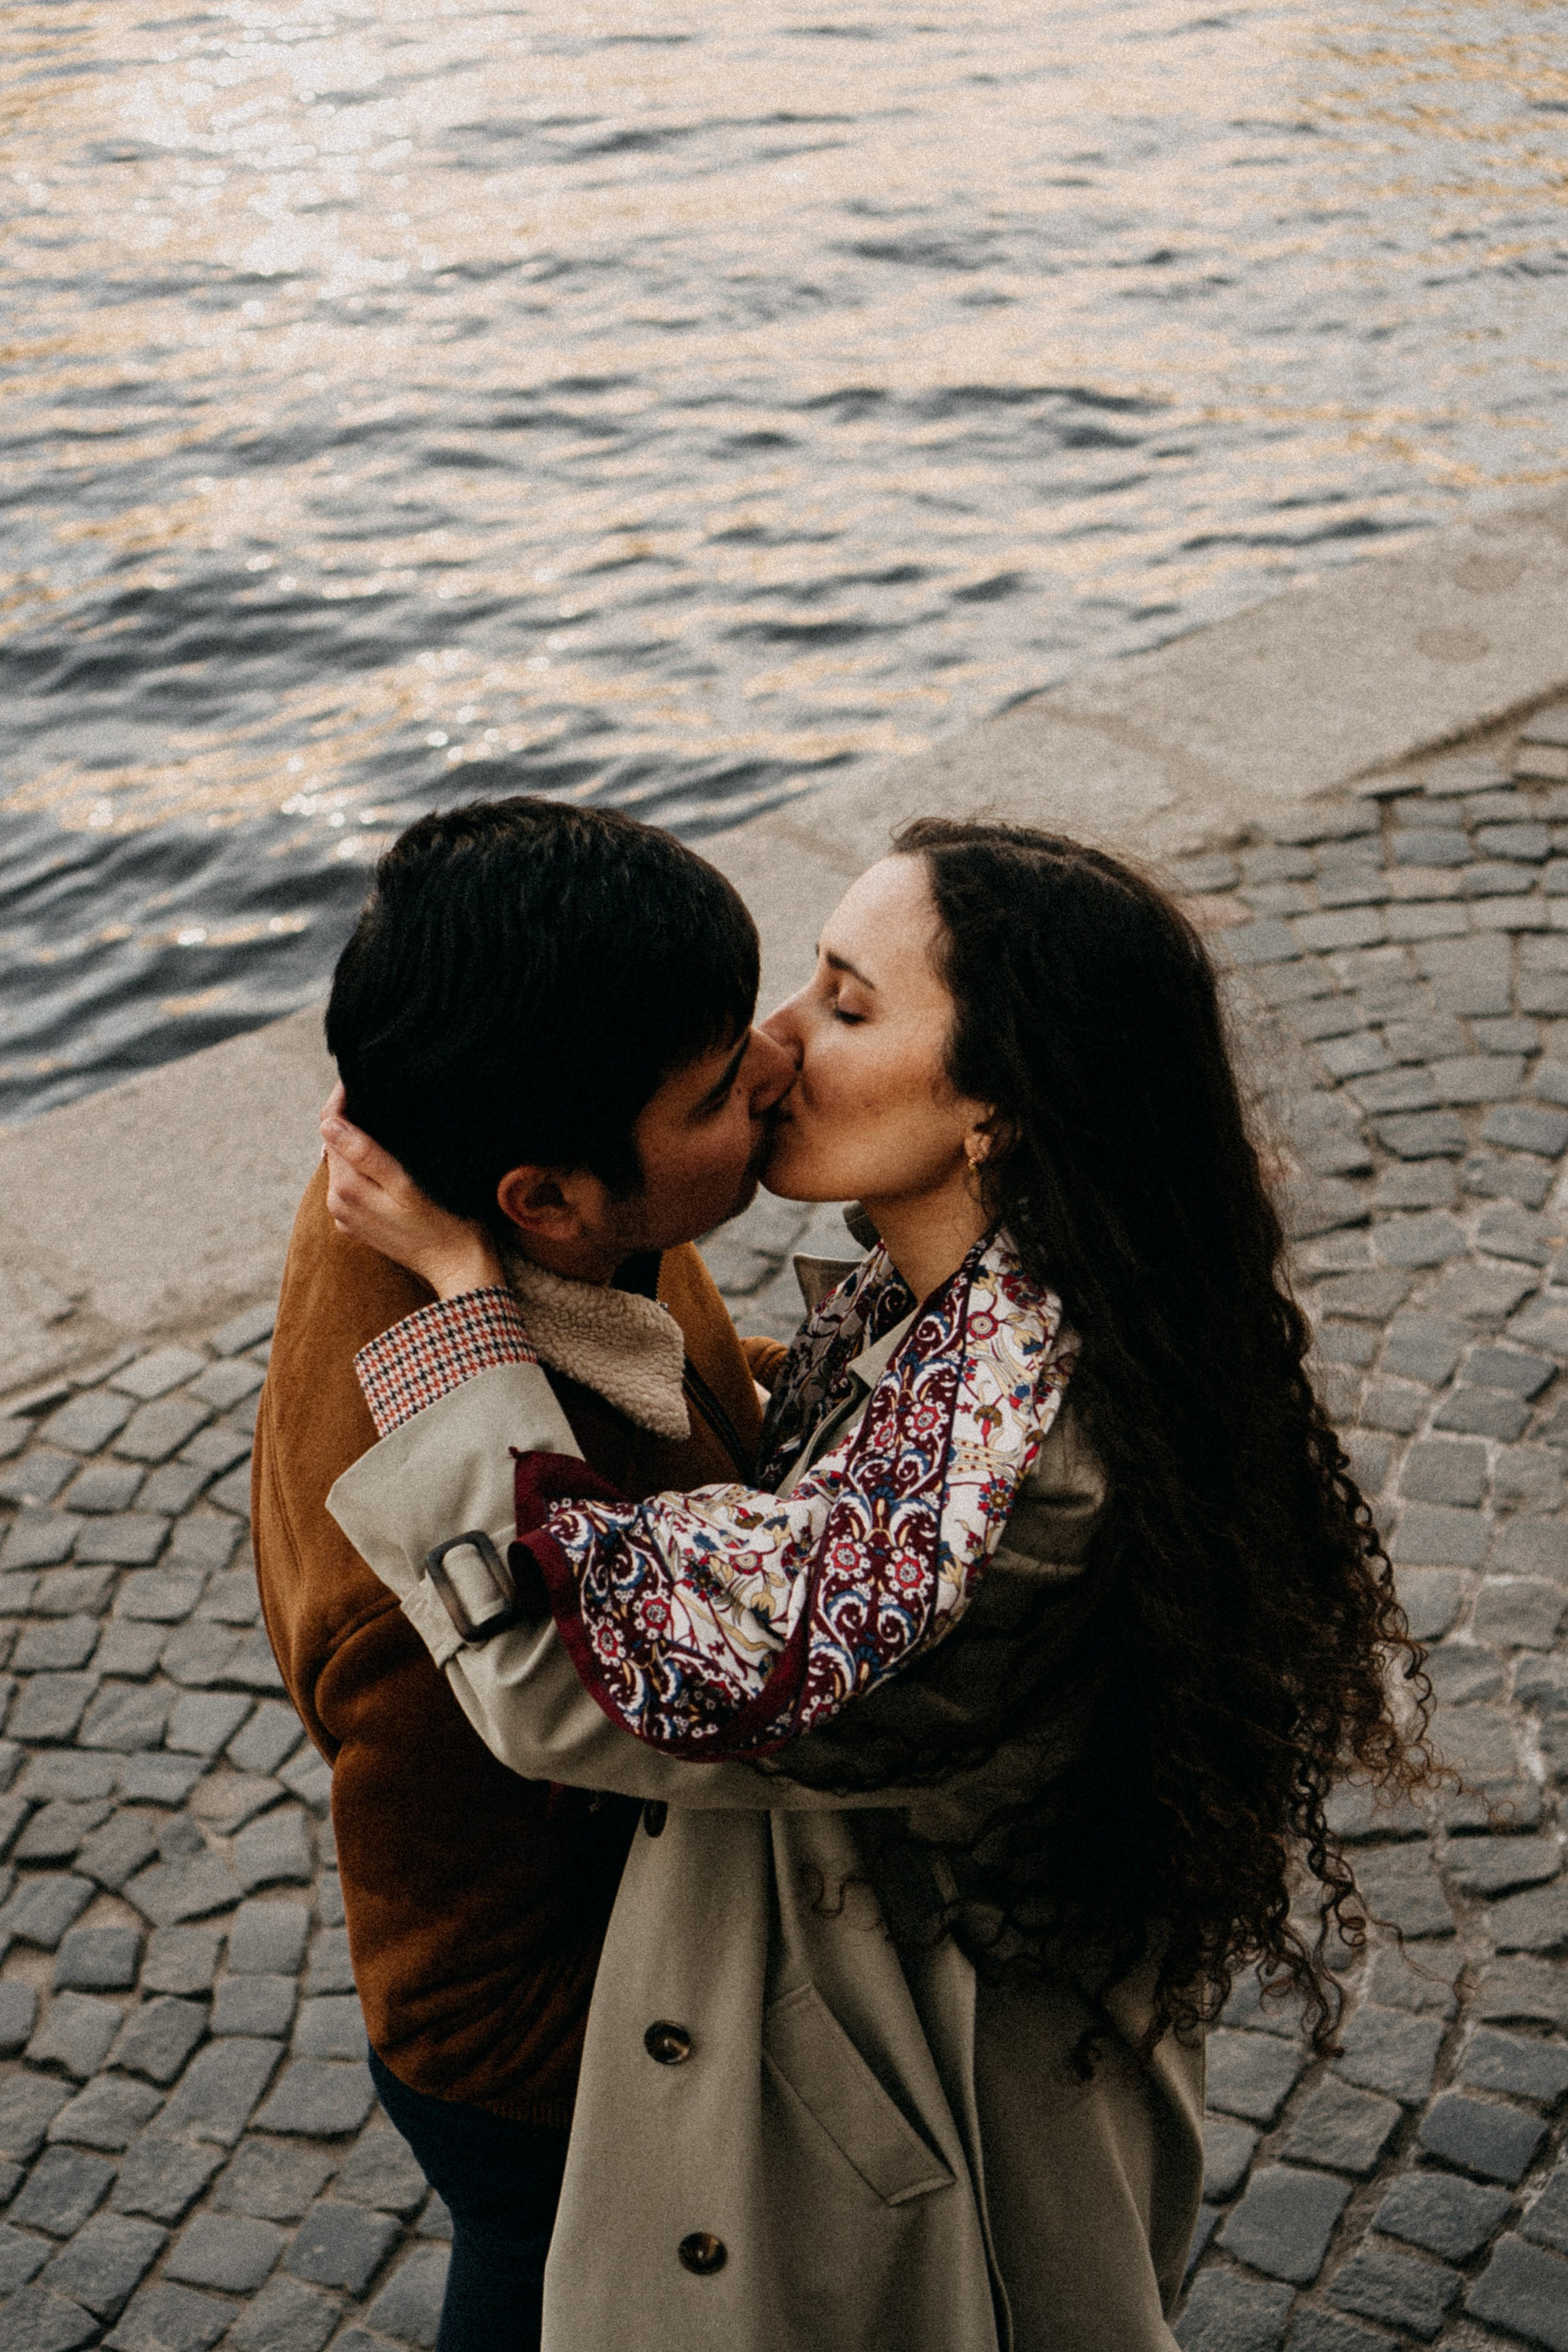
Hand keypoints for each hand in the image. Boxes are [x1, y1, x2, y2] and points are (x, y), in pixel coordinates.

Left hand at [320, 1083, 503, 1299]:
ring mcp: (347, 1215)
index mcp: (346, 1187)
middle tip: (379, 1092)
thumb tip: (329, 1122)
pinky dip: (366, 1165)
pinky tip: (391, 1158)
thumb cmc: (444, 1224)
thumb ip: (365, 1154)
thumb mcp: (406, 1185)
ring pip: (344, 1162)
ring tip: (387, 1119)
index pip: (330, 1126)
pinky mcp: (360, 1223)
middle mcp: (337, 1201)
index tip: (361, 1076)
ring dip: (359, 1140)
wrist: (459, 1269)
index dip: (343, 1098)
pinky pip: (354, 1182)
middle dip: (352, 1117)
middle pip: (334, 1142)